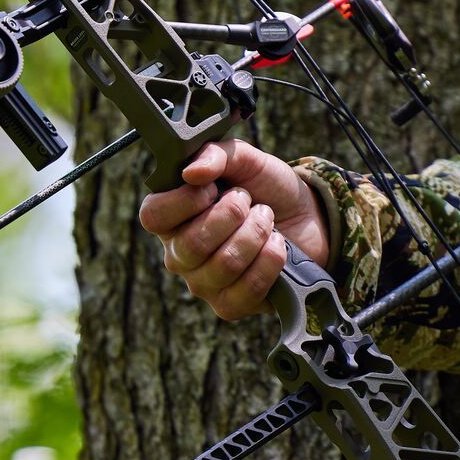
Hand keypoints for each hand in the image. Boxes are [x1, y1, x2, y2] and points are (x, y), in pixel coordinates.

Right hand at [138, 140, 329, 320]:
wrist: (306, 217)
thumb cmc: (265, 188)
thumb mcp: (244, 159)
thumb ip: (216, 154)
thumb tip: (192, 172)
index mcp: (172, 216)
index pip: (153, 216)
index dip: (184, 200)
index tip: (212, 187)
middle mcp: (179, 254)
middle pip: (192, 244)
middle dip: (232, 214)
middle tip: (249, 201)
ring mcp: (203, 283)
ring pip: (226, 264)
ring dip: (257, 232)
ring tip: (266, 219)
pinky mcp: (230, 305)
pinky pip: (248, 288)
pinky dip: (271, 259)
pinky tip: (277, 245)